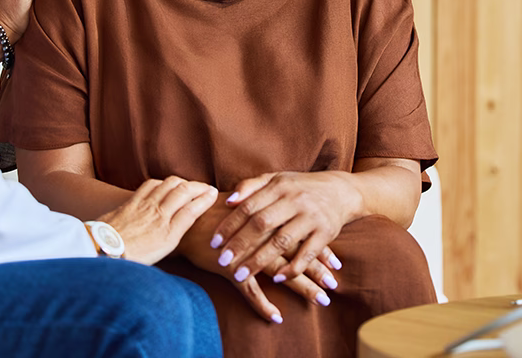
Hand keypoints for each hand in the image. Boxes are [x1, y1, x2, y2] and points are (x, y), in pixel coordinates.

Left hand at [99, 176, 217, 265]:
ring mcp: (145, 205)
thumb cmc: (131, 258)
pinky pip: (151, 184)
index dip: (206, 199)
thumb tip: (186, 222)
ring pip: (169, 184)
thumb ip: (174, 237)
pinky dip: (162, 182)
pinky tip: (164, 185)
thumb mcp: (160, 255)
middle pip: (184, 192)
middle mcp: (159, 215)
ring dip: (183, 182)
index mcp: (168, 233)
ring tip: (188, 185)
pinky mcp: (132, 200)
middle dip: (199, 187)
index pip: (193, 210)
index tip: (215, 194)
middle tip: (207, 187)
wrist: (102, 251)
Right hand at [177, 201, 340, 323]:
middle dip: (316, 271)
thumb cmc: (216, 212)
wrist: (186, 219)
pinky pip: (249, 290)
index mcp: (267, 219)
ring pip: (279, 272)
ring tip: (320, 299)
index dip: (318, 250)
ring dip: (301, 287)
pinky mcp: (230, 268)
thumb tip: (285, 218)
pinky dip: (262, 304)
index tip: (336, 265)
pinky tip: (276, 316)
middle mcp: (261, 236)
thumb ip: (266, 211)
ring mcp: (246, 253)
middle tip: (334, 286)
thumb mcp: (245, 206)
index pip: (299, 236)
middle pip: (295, 255)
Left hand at [210, 171, 358, 284]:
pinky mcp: (326, 232)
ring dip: (259, 260)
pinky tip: (278, 279)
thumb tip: (228, 201)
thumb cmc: (301, 187)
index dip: (230, 225)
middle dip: (240, 244)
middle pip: (262, 224)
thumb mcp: (278, 179)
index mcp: (279, 186)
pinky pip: (307, 254)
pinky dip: (292, 268)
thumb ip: (252, 186)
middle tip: (221, 261)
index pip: (249, 206)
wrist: (342, 190)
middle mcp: (295, 200)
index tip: (213, 242)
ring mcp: (311, 216)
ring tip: (240, 275)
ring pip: (281, 241)